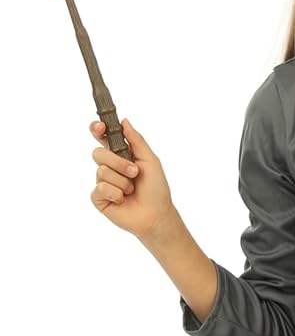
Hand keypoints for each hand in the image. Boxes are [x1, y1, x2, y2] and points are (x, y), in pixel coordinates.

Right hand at [89, 117, 173, 239]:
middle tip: (134, 173)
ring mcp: (103, 183)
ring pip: (101, 172)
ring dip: (122, 181)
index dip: (97, 130)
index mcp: (120, 155)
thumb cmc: (156, 189)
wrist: (156, 215)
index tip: (100, 127)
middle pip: (98, 153)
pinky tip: (123, 200)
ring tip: (131, 190)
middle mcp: (109, 167)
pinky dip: (115, 194)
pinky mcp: (99, 198)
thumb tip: (124, 121)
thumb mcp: (150, 160)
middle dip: (118, 162)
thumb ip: (137, 140)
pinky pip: (100, 189)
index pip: (102, 138)